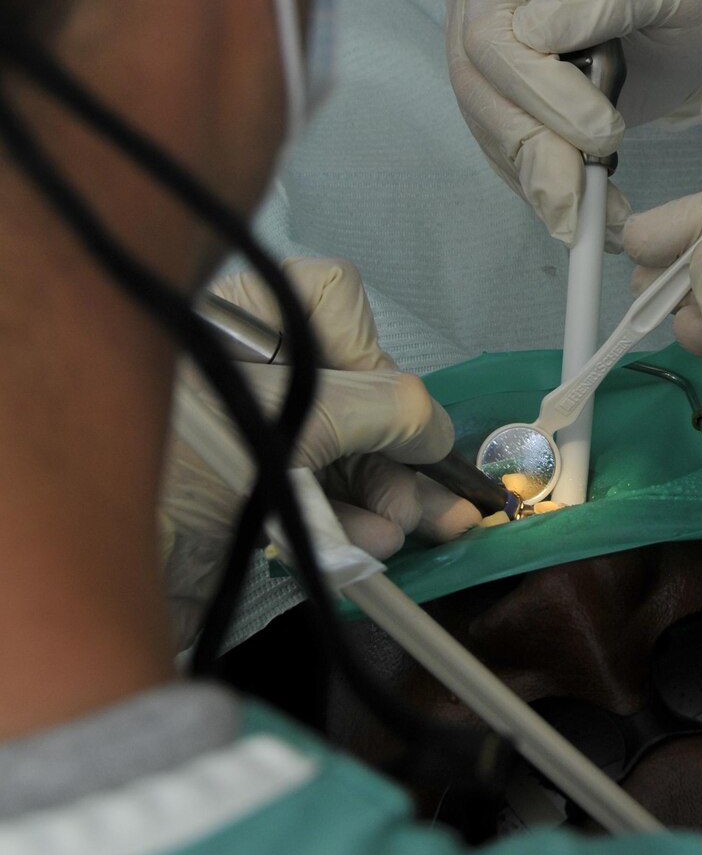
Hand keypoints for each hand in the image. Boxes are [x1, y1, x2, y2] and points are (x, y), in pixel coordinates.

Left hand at [161, 258, 478, 623]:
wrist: (108, 555)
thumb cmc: (188, 456)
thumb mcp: (296, 422)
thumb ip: (385, 412)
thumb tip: (437, 430)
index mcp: (241, 317)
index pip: (334, 299)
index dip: (369, 348)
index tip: (384, 401)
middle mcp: (247, 363)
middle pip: (354, 387)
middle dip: (397, 446)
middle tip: (440, 497)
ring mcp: (248, 429)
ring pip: (343, 448)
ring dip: (387, 492)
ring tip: (419, 529)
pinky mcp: (247, 490)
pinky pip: (316, 493)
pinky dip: (350, 519)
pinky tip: (376, 544)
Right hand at [445, 0, 701, 244]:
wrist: (698, 18)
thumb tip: (539, 29)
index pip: (493, 30)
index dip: (538, 90)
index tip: (604, 130)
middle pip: (479, 86)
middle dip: (536, 150)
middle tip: (587, 204)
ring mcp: (483, 49)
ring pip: (488, 127)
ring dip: (540, 181)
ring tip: (593, 222)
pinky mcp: (501, 96)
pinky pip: (506, 149)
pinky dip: (547, 188)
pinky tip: (588, 215)